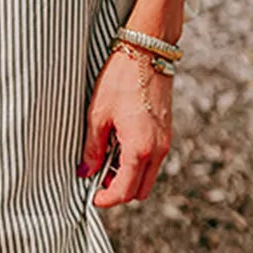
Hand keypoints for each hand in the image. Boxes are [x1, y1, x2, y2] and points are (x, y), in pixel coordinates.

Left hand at [77, 48, 171, 207]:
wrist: (147, 52)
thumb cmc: (121, 79)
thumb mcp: (98, 114)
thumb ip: (92, 148)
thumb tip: (86, 171)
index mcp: (139, 148)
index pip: (125, 191)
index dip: (107, 199)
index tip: (93, 197)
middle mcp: (158, 149)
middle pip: (140, 190)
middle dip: (119, 191)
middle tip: (98, 178)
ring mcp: (165, 141)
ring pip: (148, 176)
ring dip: (129, 176)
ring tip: (106, 158)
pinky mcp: (166, 132)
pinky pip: (153, 159)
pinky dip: (138, 162)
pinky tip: (120, 144)